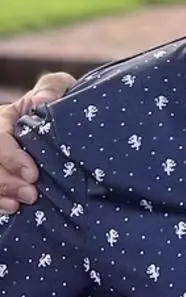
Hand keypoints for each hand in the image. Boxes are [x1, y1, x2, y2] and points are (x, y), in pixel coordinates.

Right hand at [0, 72, 75, 213]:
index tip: (33, 174)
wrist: (68, 118)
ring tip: (22, 203)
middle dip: (5, 181)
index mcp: (4, 118)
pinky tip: (12, 208)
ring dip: (0, 193)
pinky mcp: (3, 173)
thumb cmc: (61, 101)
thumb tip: (41, 102)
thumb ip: (51, 90)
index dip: (11, 158)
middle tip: (31, 194)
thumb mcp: (59, 89)